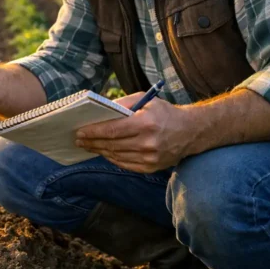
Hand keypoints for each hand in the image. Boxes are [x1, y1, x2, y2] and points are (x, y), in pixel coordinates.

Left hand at [74, 91, 195, 173]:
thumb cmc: (164, 112)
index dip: (93, 132)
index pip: (112, 130)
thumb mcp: (145, 100)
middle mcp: (148, 143)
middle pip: (112, 144)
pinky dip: (112, 158)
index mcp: (145, 123)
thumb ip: (123, 104)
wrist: (190, 132)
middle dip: (92, 142)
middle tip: (79, 140)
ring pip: (116, 156)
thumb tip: (100, 110)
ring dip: (100, 151)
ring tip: (88, 146)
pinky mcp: (152, 168)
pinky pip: (125, 164)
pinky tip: (104, 152)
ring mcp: (150, 158)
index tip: (80, 132)